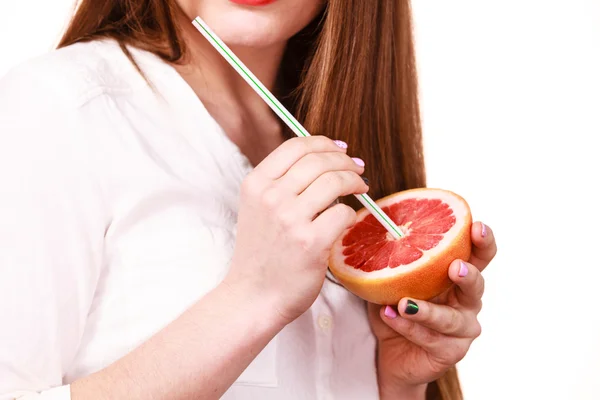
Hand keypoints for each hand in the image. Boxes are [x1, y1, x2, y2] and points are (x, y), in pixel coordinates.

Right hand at [226, 136, 368, 324]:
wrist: (253, 296)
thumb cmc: (261, 254)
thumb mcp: (257, 209)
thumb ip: (281, 183)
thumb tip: (324, 157)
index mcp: (255, 184)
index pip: (295, 146)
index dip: (323, 143)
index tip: (340, 149)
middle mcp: (270, 197)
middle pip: (319, 160)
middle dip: (345, 160)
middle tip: (358, 168)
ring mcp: (290, 219)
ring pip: (335, 181)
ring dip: (355, 181)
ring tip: (361, 187)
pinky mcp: (310, 242)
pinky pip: (343, 213)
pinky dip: (351, 213)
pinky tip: (348, 219)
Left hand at [368, 222, 496, 394]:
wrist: (392, 353)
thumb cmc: (396, 308)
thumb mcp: (392, 279)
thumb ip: (392, 258)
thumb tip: (373, 229)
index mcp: (457, 277)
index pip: (479, 256)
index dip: (483, 241)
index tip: (476, 227)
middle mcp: (467, 302)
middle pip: (477, 286)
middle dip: (468, 275)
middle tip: (455, 267)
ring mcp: (462, 329)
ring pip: (450, 319)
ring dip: (427, 310)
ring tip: (403, 303)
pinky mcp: (450, 352)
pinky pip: (429, 338)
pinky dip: (408, 326)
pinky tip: (389, 316)